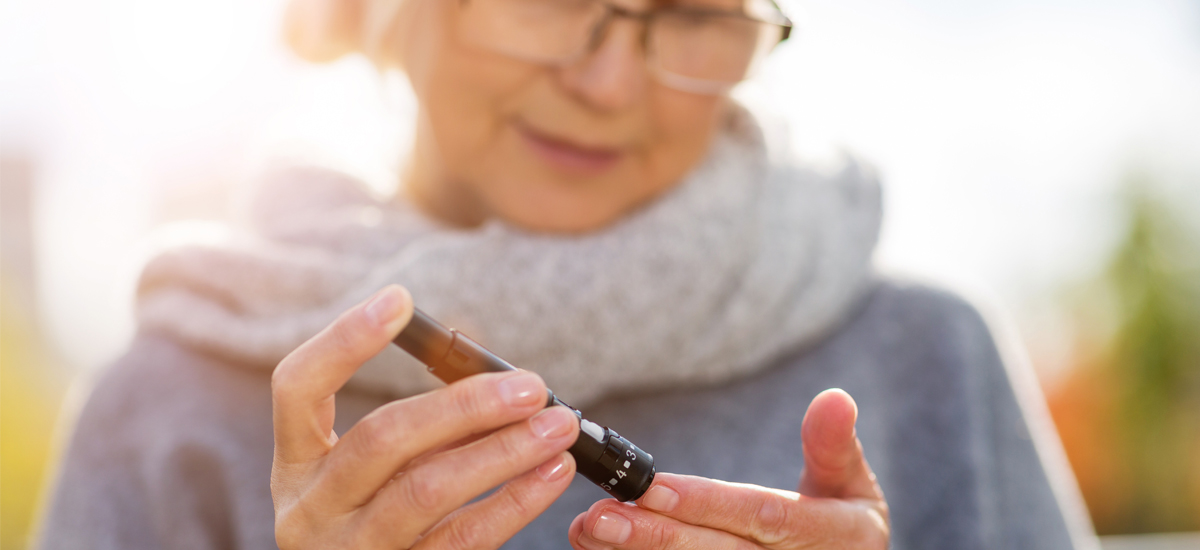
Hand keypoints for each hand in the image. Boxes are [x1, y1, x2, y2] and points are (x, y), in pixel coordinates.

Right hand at [270, 285, 579, 548]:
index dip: (344, 340)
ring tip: (558, 426)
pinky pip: (464, 540)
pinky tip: (553, 473)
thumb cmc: (377, 523)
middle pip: (381, 439)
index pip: (297, 387)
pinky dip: (515, 502)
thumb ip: (420, 427)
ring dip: (504, 451)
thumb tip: (498, 375)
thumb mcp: (373, 475)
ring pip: (427, 491)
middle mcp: (312, 509)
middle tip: (530, 386)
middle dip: (463, 405)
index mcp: (296, 465)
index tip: (400, 298)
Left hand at [569, 389, 888, 548]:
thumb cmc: (843, 529)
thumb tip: (835, 398)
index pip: (764, 518)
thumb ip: (834, 446)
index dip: (707, 504)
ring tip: (588, 529)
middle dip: (656, 538)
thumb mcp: (851, 486)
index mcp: (832, 537)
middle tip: (600, 517)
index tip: (653, 487)